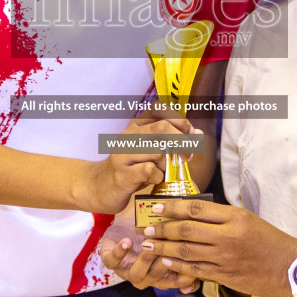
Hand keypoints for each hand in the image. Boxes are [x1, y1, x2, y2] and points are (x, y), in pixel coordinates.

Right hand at [71, 112, 193, 214]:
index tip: (190, 136)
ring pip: (158, 151)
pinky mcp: (122, 174)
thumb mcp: (149, 150)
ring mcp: (123, 154)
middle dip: (182, 142)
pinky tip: (153, 180)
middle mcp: (128, 135)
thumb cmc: (131, 168)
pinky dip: (157, 176)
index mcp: (136, 125)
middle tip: (187, 156)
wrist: (99, 187)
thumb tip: (197, 134)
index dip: (180, 121)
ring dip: (167, 164)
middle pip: (163, 128)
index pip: (160, 110)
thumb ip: (171, 141)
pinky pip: (149, 170)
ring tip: (162, 171)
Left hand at [97, 215, 199, 293]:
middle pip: (159, 278)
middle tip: (170, 248)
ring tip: (148, 245)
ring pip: (138, 274)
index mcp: (164, 275)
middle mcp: (147, 278)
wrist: (127, 223)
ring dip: (144, 260)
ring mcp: (128, 271)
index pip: (180, 281)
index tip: (191, 259)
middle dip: (164, 263)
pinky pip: (114, 261)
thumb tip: (199, 276)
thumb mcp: (174, 236)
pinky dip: (120, 252)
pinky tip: (127, 241)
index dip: (186, 273)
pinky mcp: (111, 260)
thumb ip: (188, 250)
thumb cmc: (154, 231)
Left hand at [142, 199, 296, 296]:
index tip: (157, 208)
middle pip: (186, 230)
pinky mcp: (226, 276)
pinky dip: (178, 266)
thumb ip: (222, 216)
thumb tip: (193, 212)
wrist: (293, 267)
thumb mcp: (249, 219)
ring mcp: (226, 258)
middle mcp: (228, 236)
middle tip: (147, 229)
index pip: (196, 208)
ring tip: (149, 245)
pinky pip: (196, 269)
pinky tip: (166, 262)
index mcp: (234, 217)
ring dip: (164, 248)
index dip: (173, 208)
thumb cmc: (271, 240)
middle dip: (162, 229)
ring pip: (187, 251)